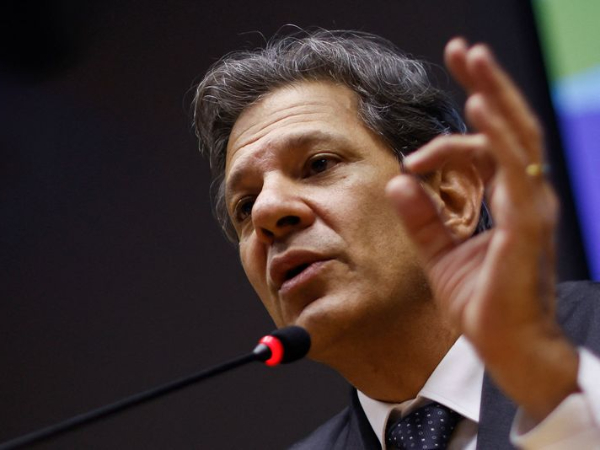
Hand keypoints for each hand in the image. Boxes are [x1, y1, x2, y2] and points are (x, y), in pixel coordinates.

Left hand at [386, 38, 578, 420]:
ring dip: (494, 92)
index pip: (483, 151)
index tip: (411, 159)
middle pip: (509, 126)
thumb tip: (398, 181)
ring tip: (471, 57)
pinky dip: (497, 135)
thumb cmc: (481, 304)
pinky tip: (479, 105)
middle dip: (487, 84)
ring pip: (517, 135)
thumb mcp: (440, 253)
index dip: (448, 142)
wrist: (505, 348)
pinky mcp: (527, 225)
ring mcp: (531, 208)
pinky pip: (516, 169)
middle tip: (462, 49)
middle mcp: (525, 197)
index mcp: (507, 202)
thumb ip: (421, 217)